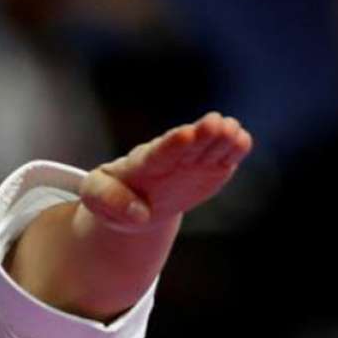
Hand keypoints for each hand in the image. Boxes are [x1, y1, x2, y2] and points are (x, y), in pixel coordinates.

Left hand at [79, 111, 252, 229]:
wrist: (134, 205)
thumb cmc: (110, 196)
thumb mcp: (94, 197)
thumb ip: (109, 200)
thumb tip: (140, 213)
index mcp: (142, 163)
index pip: (158, 152)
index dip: (172, 144)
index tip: (185, 135)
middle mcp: (170, 157)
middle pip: (188, 145)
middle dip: (201, 135)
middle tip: (216, 124)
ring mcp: (192, 161)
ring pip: (209, 147)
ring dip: (222, 140)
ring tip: (234, 131)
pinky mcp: (209, 170)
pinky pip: (223, 159)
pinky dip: (234, 151)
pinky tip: (243, 141)